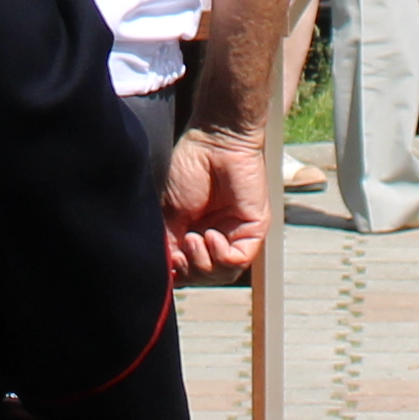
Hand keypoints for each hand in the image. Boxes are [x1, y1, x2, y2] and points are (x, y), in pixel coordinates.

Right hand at [168, 122, 274, 276]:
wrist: (213, 142)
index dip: (177, 274)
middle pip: (205, 277)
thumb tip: (165, 273)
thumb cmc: (188, 168)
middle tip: (179, 253)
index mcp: (194, 234)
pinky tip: (212, 236)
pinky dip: (222, 255)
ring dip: (204, 264)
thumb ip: (168, 245)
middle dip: (190, 270)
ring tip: (194, 239)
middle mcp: (216, 238)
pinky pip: (239, 260)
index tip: (167, 262)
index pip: (188, 271)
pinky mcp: (253, 230)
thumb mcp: (168, 214)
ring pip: (223, 273)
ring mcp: (235, 235)